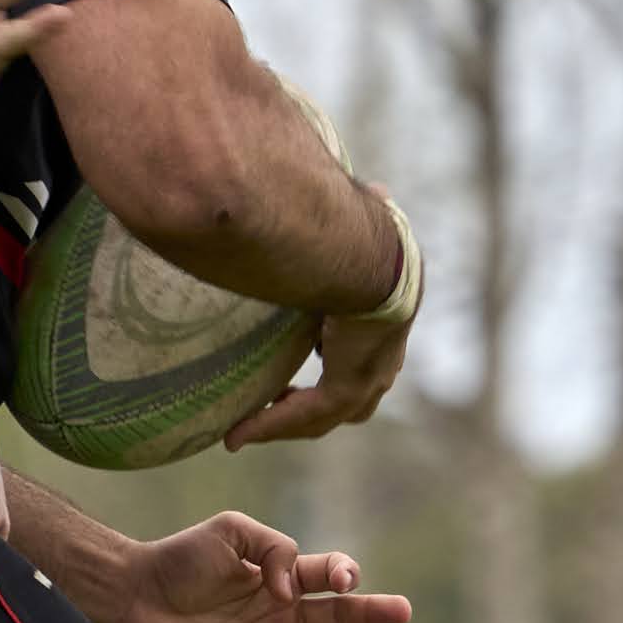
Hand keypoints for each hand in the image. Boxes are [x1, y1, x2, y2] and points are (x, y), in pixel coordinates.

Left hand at [101, 511, 406, 622]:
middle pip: (333, 617)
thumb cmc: (179, 558)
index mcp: (277, 575)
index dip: (341, 573)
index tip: (340, 577)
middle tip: (403, 611)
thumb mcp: (231, 530)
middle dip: (369, 613)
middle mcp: (276, 614)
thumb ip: (274, 547)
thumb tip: (293, 590)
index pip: (325, 575)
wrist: (132, 594)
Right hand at [226, 185, 417, 447]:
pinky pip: (306, 415)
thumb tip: (379, 189)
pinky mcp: (349, 385)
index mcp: (385, 322)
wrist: (371, 248)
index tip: (290, 375)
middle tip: (267, 409)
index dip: (327, 367)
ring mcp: (370, 376)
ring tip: (239, 433)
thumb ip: (361, 216)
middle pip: (345, 402)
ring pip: (323, 417)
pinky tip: (237, 434)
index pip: (357, 358)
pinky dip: (270, 425)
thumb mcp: (362, 229)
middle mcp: (383, 355)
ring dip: (281, 425)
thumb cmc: (361, 229)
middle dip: (307, 411)